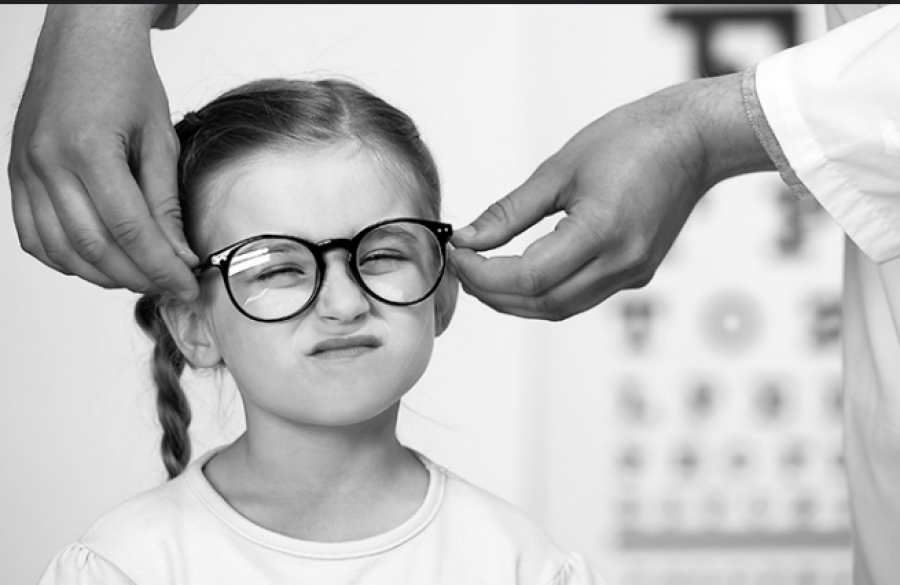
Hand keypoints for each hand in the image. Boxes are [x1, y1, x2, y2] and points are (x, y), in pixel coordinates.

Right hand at [8, 5, 198, 299]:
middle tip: (170, 287)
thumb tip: (180, 255)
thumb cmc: (126, 79)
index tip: (187, 286)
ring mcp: (25, 170)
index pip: (129, 230)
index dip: (161, 267)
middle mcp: (48, 162)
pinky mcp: (16, 174)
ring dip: (104, 276)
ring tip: (141, 278)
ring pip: (62, 250)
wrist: (85, 41)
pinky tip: (99, 263)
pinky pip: (34, 236)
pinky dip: (66, 260)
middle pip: (94, 247)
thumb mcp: (160, 137)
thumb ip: (166, 201)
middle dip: (138, 277)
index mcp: (89, 148)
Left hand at [451, 72, 772, 320]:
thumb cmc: (631, 140)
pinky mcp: (636, 275)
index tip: (457, 253)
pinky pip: (580, 298)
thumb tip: (468, 239)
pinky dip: (543, 294)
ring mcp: (632, 275)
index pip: (529, 277)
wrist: (693, 141)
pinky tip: (521, 275)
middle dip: (492, 292)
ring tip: (483, 274)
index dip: (483, 273)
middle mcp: (621, 264)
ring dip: (515, 300)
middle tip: (462, 267)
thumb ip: (509, 212)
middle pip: (542, 302)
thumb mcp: (558, 169)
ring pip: (560, 309)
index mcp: (603, 233)